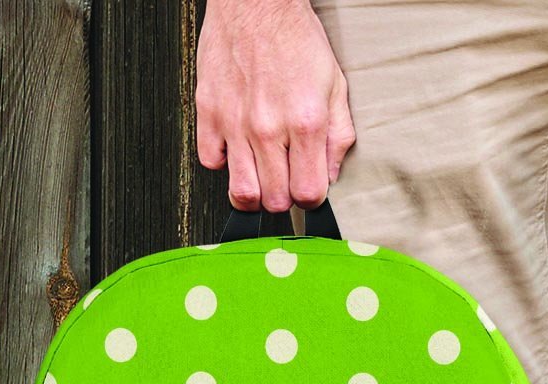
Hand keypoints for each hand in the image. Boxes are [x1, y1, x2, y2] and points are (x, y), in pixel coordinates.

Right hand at [196, 0, 355, 210]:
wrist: (256, 1)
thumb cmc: (295, 39)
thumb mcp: (335, 87)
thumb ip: (338, 137)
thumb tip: (331, 175)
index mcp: (305, 123)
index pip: (308, 194)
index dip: (311, 199)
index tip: (308, 189)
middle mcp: (268, 127)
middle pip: (275, 201)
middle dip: (284, 198)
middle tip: (285, 180)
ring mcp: (235, 122)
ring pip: (242, 192)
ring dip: (255, 192)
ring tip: (261, 177)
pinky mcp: (208, 111)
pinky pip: (210, 162)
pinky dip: (224, 163)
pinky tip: (237, 150)